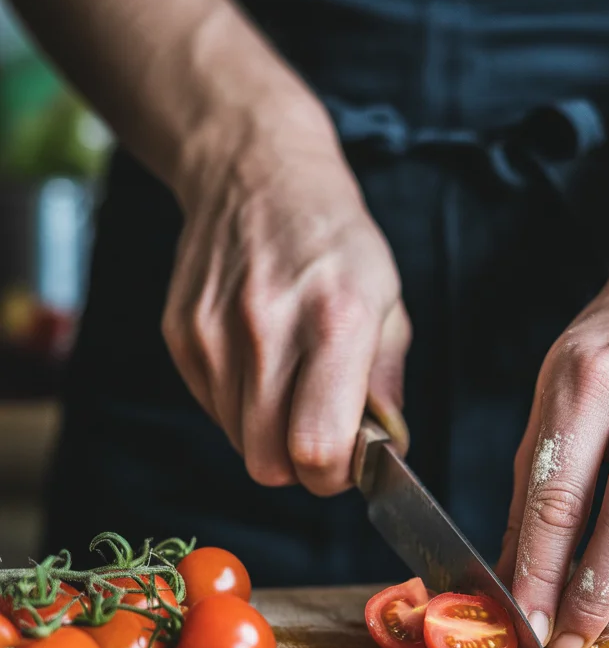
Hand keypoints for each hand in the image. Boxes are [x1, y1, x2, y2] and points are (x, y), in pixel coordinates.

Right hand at [162, 101, 409, 493]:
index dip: (334, 475)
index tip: (346, 463)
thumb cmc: (335, 240)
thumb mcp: (388, 300)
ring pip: (239, 443)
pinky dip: (240, 406)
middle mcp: (268, 329)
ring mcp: (215, 332)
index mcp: (335, 322)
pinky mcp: (181, 334)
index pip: (317, 449)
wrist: (255, 172)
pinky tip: (260, 363)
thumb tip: (385, 451)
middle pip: (269, 464)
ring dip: (270, 435)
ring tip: (291, 386)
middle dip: (300, 468)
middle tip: (320, 436)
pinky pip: (213, 410)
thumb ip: (387, 384)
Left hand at [499, 273, 608, 647]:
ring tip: (597, 623)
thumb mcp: (547, 408)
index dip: (540, 572)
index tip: (526, 621)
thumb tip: (510, 586)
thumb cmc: (602, 368)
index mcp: (592, 380)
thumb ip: (530, 500)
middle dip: (593, 602)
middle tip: (567, 642)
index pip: (561, 497)